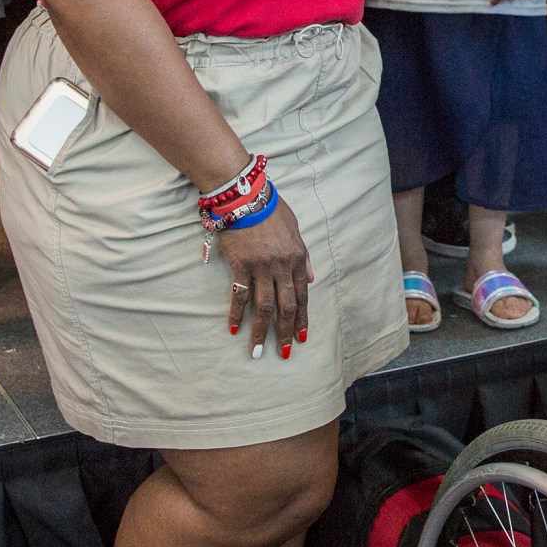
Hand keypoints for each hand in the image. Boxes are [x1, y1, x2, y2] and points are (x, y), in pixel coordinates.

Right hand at [219, 194, 313, 357]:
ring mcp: (261, 267)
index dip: (302, 318)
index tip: (301, 337)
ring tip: (257, 351)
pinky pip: (239, 294)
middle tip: (284, 352)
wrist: (245, 194)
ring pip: (264, 306)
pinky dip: (237, 313)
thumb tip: (312, 278)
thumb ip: (304, 256)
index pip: (302, 295)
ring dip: (261, 331)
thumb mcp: (295, 229)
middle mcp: (282, 266)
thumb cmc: (271, 208)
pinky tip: (234, 328)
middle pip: (286, 306)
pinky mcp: (241, 265)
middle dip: (285, 332)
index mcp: (298, 258)